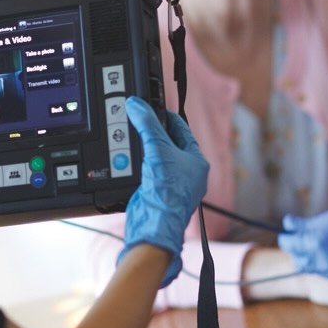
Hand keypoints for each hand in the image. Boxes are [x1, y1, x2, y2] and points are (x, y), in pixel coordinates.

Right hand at [121, 96, 208, 285]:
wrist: (155, 222)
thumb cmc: (167, 190)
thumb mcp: (157, 149)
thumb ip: (147, 125)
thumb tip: (136, 104)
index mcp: (197, 161)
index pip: (182, 131)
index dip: (167, 117)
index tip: (153, 108)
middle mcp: (188, 173)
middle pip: (169, 144)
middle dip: (155, 132)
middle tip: (140, 119)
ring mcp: (173, 184)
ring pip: (158, 158)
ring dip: (146, 148)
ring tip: (132, 135)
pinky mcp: (158, 193)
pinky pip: (148, 171)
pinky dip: (139, 163)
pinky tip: (130, 159)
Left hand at [277, 195, 327, 289]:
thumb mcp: (327, 219)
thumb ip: (304, 226)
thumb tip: (286, 225)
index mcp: (316, 243)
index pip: (288, 245)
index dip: (287, 240)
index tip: (288, 238)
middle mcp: (325, 262)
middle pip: (301, 264)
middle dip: (301, 255)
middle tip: (308, 246)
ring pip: (321, 271)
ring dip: (323, 262)